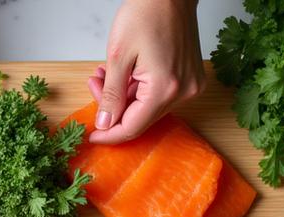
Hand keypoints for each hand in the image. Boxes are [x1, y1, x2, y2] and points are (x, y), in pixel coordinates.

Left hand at [88, 0, 204, 143]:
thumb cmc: (146, 12)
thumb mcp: (118, 55)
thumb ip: (111, 95)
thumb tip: (105, 123)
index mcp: (164, 88)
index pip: (132, 127)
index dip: (109, 134)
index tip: (93, 135)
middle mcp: (182, 92)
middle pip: (140, 117)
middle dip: (113, 107)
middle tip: (94, 84)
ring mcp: (189, 86)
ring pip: (149, 107)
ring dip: (124, 96)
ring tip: (105, 73)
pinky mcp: (190, 79)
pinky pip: (159, 95)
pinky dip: (139, 89)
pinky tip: (125, 73)